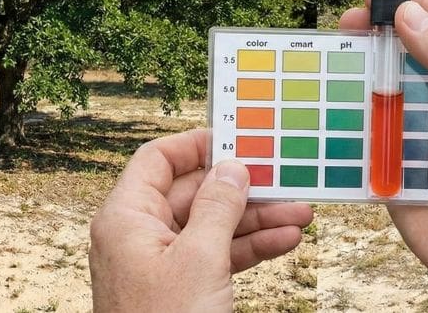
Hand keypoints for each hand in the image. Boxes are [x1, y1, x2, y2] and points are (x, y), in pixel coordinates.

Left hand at [89, 129, 313, 311]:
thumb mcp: (200, 258)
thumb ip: (218, 207)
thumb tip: (232, 167)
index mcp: (126, 217)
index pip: (158, 160)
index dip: (197, 145)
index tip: (238, 137)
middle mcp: (138, 235)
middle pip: (193, 193)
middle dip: (242, 188)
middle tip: (284, 178)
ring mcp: (159, 264)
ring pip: (212, 226)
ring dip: (257, 220)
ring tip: (301, 213)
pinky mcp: (179, 289)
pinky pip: (216, 256)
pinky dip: (250, 249)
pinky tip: (285, 241)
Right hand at [341, 0, 427, 311]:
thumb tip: (408, 13)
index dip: (412, 5)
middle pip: (409, 55)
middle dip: (378, 38)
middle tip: (344, 26)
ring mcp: (423, 131)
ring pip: (384, 92)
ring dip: (360, 77)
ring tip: (332, 61)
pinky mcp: (398, 164)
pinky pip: (368, 135)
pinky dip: (349, 121)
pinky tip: (327, 105)